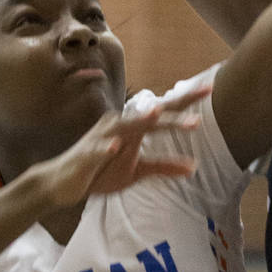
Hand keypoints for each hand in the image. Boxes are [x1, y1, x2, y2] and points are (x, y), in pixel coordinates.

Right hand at [39, 87, 205, 208]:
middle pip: (151, 115)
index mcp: (132, 127)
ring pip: (127, 128)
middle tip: (203, 93)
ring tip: (159, 114)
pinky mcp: (86, 155)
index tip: (209, 89)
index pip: (163, 112)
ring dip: (143, 122)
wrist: (62, 182)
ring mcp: (102, 138)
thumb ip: (163, 166)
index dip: (185, 100)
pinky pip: (98, 150)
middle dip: (176, 106)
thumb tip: (193, 167)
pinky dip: (107, 147)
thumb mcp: (136, 171)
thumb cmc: (100, 171)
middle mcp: (119, 126)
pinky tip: (116, 146)